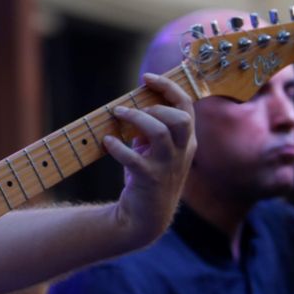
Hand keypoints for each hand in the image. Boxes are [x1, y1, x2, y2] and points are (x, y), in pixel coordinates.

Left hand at [107, 73, 196, 246]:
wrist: (146, 217)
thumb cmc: (150, 177)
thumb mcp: (155, 151)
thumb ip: (151, 129)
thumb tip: (134, 105)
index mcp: (186, 141)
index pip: (186, 107)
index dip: (168, 88)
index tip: (147, 77)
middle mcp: (182, 152)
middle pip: (181, 119)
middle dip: (157, 105)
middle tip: (131, 105)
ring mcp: (167, 167)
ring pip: (161, 134)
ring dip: (137, 119)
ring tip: (117, 114)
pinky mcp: (150, 180)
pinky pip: (135, 159)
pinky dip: (118, 147)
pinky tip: (107, 141)